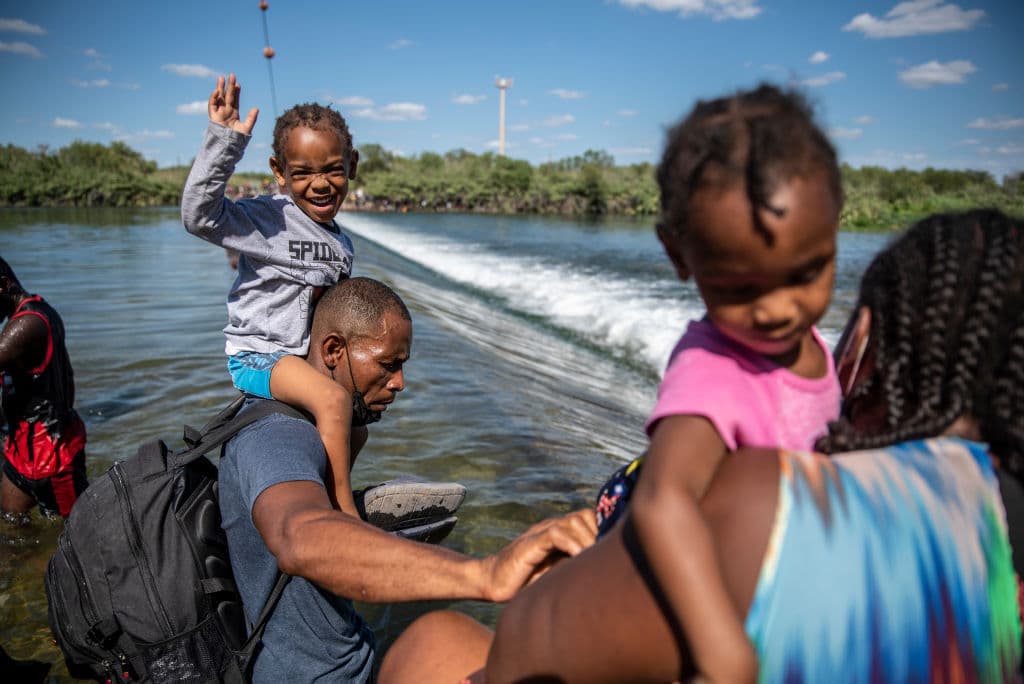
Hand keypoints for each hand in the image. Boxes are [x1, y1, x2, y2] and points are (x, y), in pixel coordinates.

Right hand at [208, 73, 257, 135]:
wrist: (228, 146)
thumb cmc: (237, 140)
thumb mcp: (247, 128)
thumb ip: (251, 118)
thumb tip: (256, 108)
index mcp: (234, 114)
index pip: (235, 100)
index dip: (236, 92)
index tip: (238, 84)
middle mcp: (226, 112)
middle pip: (227, 96)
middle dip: (229, 86)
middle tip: (232, 75)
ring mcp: (219, 113)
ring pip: (219, 98)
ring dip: (220, 88)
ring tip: (221, 78)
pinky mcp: (213, 116)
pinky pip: (212, 105)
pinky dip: (213, 98)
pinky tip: (217, 91)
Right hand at [481, 509, 596, 602]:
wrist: (492, 583)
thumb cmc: (526, 582)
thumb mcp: (557, 574)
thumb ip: (575, 566)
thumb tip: (603, 572)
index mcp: (561, 533)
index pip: (589, 518)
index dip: (603, 531)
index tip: (612, 552)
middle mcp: (552, 527)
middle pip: (585, 516)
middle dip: (599, 535)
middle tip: (602, 559)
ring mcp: (540, 532)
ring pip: (573, 522)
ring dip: (588, 541)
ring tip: (591, 562)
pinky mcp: (530, 543)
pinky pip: (556, 534)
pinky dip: (572, 545)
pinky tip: (577, 560)